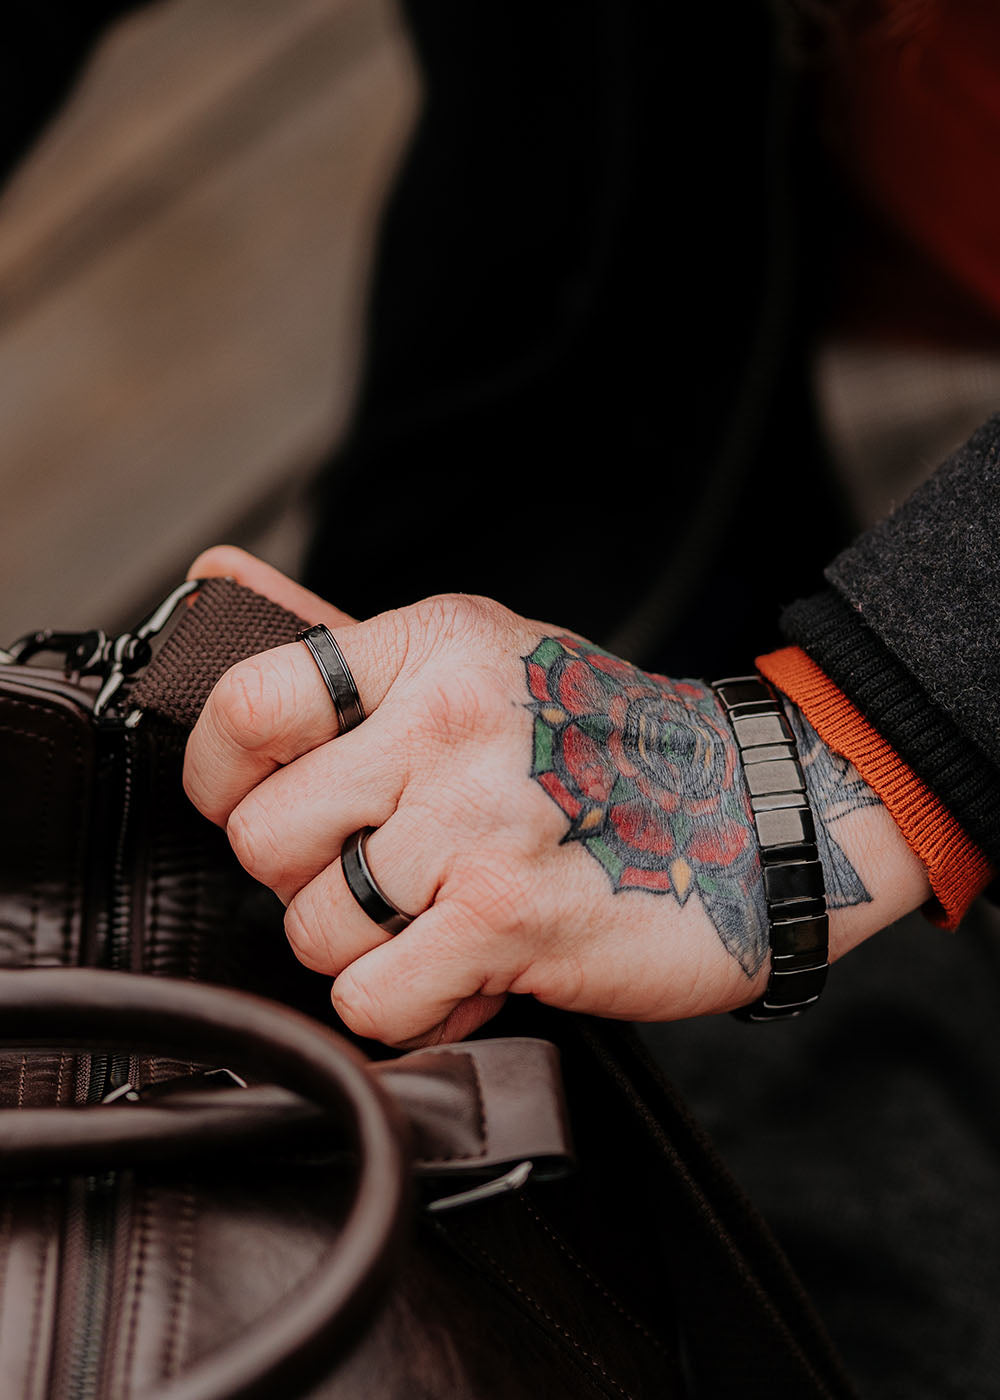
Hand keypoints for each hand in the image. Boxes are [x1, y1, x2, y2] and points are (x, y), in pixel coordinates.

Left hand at [183, 547, 930, 1044]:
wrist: (761, 812)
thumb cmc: (610, 743)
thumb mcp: (482, 660)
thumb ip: (339, 638)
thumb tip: (214, 582)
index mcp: (434, 646)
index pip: (245, 703)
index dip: (218, 775)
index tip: (247, 800)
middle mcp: (451, 721)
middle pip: (262, 837)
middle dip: (308, 875)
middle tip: (381, 871)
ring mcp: (480, 820)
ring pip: (310, 930)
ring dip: (366, 948)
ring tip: (440, 918)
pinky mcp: (508, 918)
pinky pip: (370, 1000)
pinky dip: (410, 1007)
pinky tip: (465, 971)